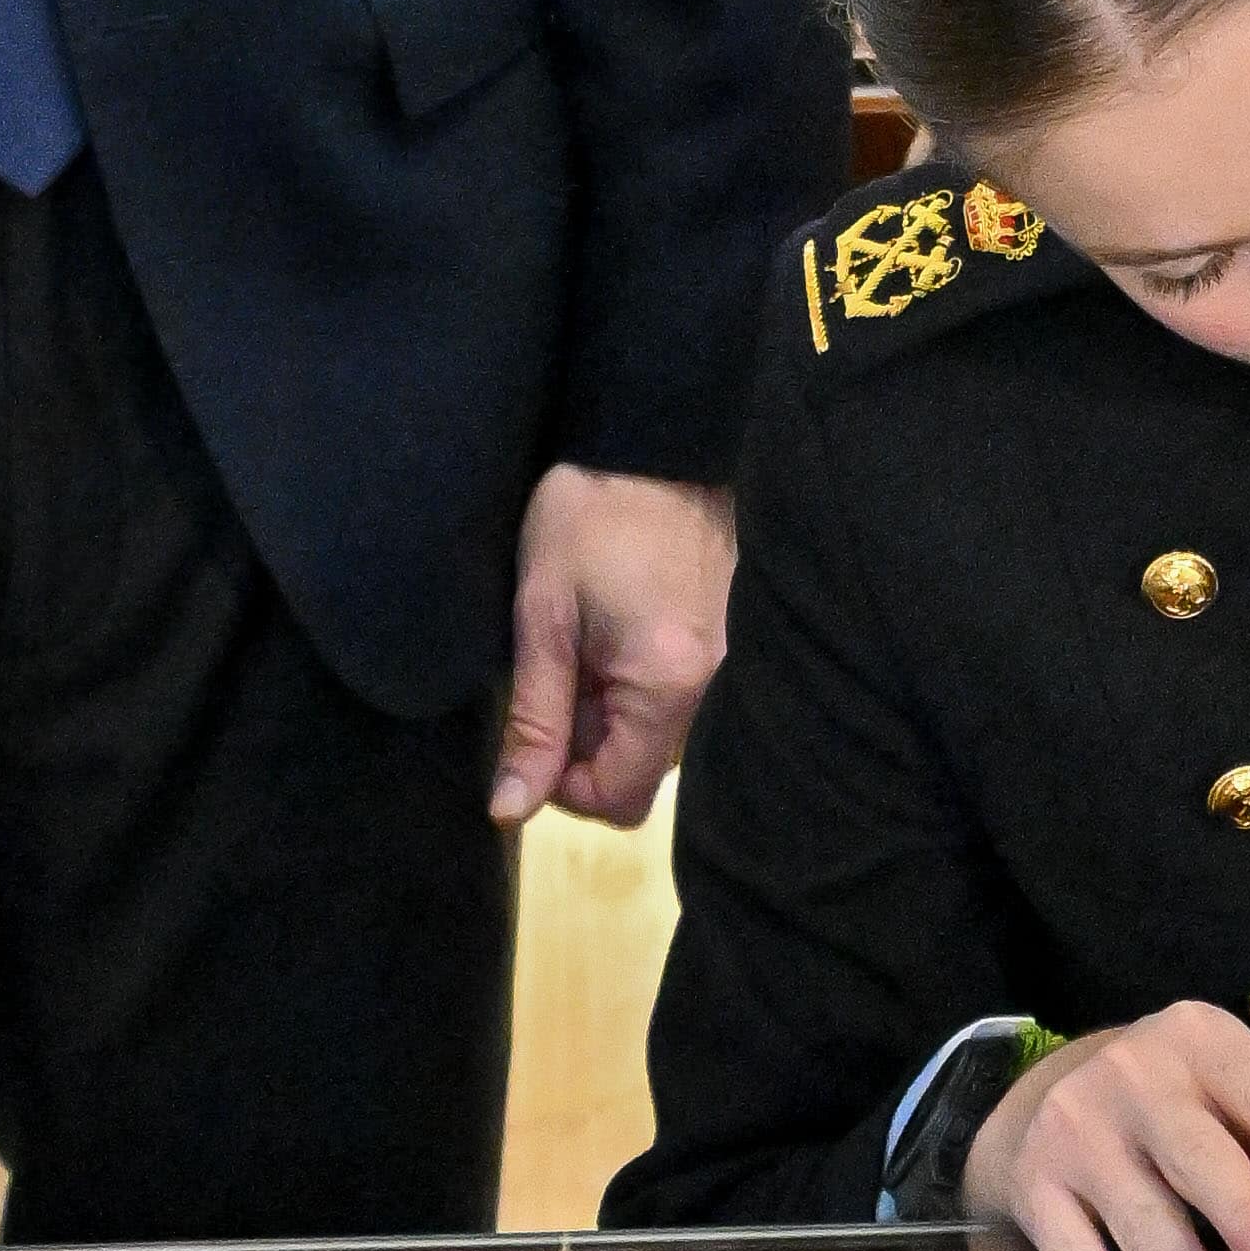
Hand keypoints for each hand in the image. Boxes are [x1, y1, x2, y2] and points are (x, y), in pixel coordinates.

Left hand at [492, 465, 736, 827]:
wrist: (653, 441)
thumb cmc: (586, 520)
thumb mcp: (542, 619)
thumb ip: (533, 723)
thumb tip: (510, 809)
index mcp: (669, 686)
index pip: (620, 799)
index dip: (565, 785)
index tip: (538, 732)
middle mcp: (720, 688)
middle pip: (646, 773)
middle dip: (593, 747)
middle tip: (565, 680)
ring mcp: (736, 666)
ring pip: (665, 740)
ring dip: (619, 718)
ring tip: (593, 653)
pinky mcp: (739, 643)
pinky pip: (687, 703)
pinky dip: (647, 691)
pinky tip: (625, 640)